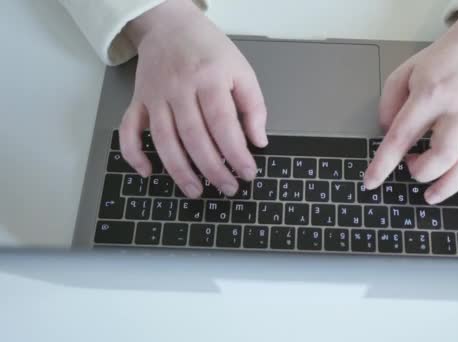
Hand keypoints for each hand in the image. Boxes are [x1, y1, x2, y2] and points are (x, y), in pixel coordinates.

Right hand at [120, 0, 266, 197]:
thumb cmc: (209, 50)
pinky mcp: (138, 101)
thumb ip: (254, 106)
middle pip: (194, 137)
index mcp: (209, 78)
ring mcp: (155, 96)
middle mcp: (179, 88)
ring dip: (178, 170)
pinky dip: (133, 154)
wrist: (170, 25)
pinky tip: (147, 172)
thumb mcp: (242, 70)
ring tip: (195, 191)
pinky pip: (129, 130)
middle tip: (228, 188)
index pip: (223, 124)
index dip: (236, 153)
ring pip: (163, 140)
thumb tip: (258, 141)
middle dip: (212, 168)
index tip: (248, 173)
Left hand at [364, 9, 457, 214]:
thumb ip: (388, 104)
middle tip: (410, 168)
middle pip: (444, 154)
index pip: (402, 135)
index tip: (371, 182)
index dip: (384, 163)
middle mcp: (457, 111)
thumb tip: (387, 135)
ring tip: (430, 195)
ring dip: (449, 186)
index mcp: (430, 94)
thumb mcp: (403, 72)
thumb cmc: (440, 60)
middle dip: (422, 172)